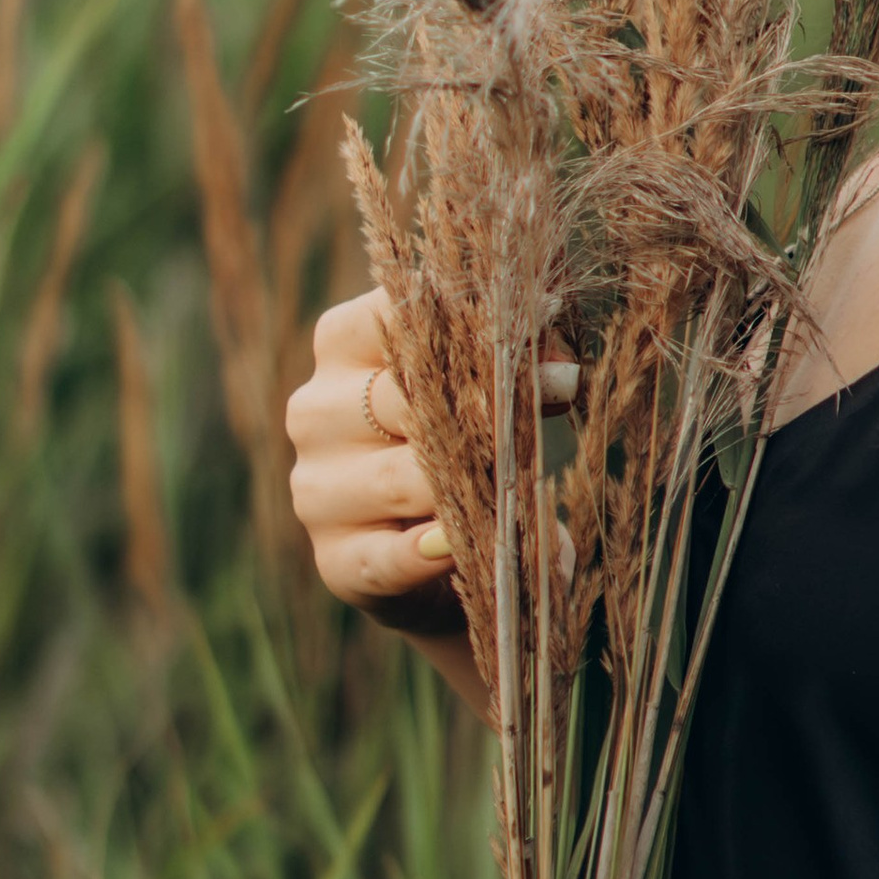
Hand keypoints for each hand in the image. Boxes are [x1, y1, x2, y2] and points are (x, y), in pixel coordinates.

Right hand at [286, 288, 578, 644]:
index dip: (477, 322)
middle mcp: (316, 411)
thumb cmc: (466, 451)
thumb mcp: (484, 395)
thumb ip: (516, 366)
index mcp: (343, 346)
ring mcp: (318, 491)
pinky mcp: (336, 561)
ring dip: (472, 482)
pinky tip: (465, 547)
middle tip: (562, 389)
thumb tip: (559, 366)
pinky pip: (391, 558)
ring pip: (401, 477)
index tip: (546, 326)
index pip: (398, 314)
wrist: (438, 564)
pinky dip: (434, 554)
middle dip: (491, 398)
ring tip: (528, 481)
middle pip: (404, 395)